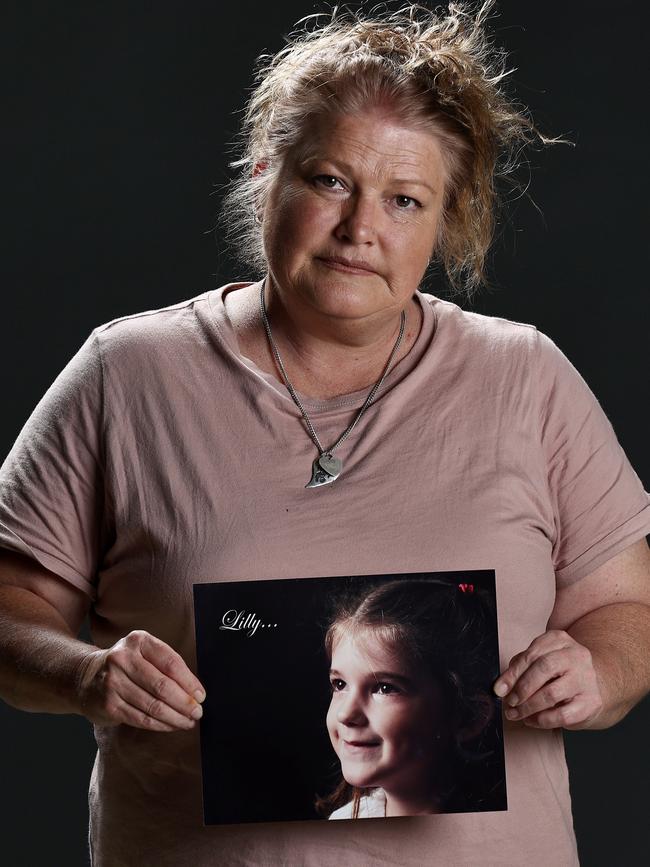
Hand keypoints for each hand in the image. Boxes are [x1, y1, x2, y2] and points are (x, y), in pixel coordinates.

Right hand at [75, 630, 205, 731]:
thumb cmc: (127, 665)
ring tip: (188, 722)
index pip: (171, 663)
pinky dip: (160, 724)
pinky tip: (171, 726)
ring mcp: (113, 682)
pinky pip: (141, 718)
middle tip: (198, 712)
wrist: (86, 677)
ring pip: (153, 705)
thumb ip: (168, 666)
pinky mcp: (109, 705)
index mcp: (138, 641)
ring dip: (175, 717)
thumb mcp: (145, 653)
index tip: (201, 696)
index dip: (189, 682)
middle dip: (184, 703)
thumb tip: (195, 692)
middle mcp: (122, 659)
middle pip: (162, 685)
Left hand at [493, 629, 605, 729]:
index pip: (532, 654)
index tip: (499, 688)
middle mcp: (576, 656)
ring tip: (516, 713)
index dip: (513, 673)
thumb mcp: (542, 660)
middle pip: (544, 668)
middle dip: (522, 688)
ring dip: (528, 707)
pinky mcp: (592, 702)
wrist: (596, 685)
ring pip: (552, 694)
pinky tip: (532, 720)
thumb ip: (522, 666)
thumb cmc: (560, 672)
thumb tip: (502, 685)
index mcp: (560, 640)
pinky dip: (542, 720)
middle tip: (510, 701)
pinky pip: (562, 715)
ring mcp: (586, 679)